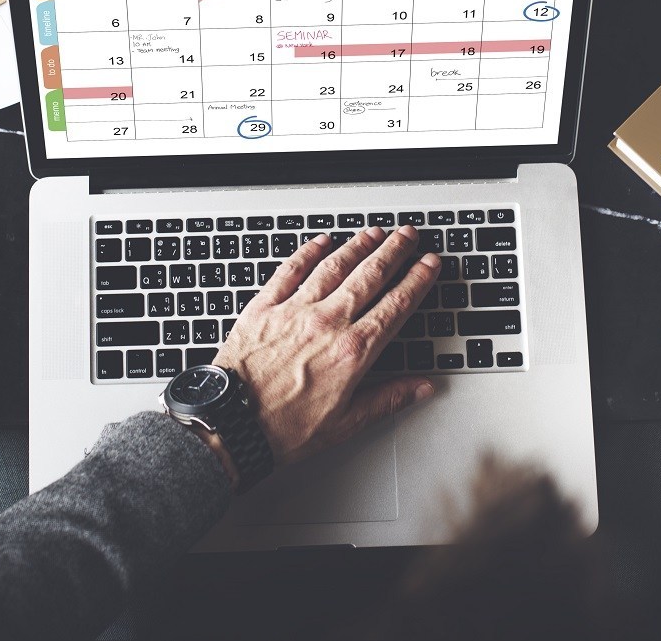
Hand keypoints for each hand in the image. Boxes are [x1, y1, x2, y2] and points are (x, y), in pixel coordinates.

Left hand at [214, 226, 438, 467]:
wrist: (231, 425)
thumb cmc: (283, 429)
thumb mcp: (346, 423)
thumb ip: (388, 399)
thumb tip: (422, 388)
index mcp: (352, 351)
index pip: (396, 305)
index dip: (417, 280)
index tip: (429, 264)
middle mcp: (326, 323)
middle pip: (370, 275)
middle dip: (394, 251)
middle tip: (408, 234)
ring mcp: (294, 310)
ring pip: (334, 266)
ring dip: (358, 245)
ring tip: (374, 233)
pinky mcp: (264, 307)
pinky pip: (290, 269)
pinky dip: (308, 251)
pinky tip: (322, 241)